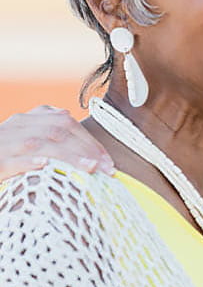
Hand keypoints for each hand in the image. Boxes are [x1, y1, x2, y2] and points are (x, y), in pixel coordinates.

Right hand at [0, 105, 114, 180]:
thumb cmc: (6, 153)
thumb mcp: (27, 138)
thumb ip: (50, 133)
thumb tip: (80, 139)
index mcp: (29, 118)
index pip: (67, 123)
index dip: (90, 141)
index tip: (108, 160)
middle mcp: (18, 125)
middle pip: (59, 131)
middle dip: (87, 149)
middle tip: (107, 168)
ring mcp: (5, 141)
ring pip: (42, 143)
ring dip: (69, 156)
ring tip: (90, 168)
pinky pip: (14, 159)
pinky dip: (30, 161)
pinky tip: (46, 166)